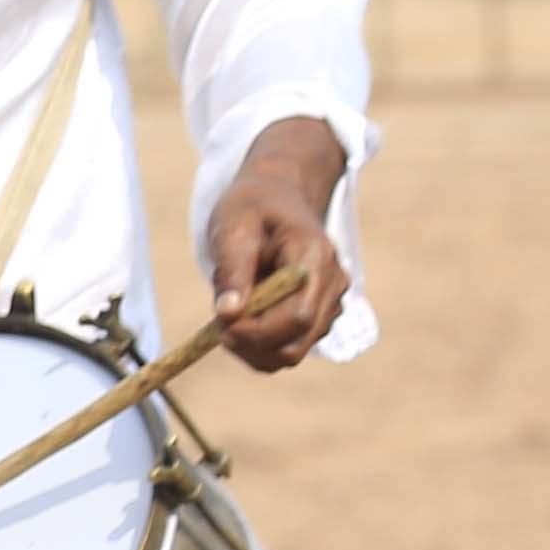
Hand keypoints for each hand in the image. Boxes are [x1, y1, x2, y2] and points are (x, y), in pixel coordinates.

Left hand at [201, 116, 351, 372]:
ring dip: (253, 348)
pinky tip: (239, 324)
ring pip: (293, 352)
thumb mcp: (233, 227)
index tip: (220, 324)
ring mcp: (329, 303)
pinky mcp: (317, 316)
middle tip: (216, 327)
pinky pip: (289, 347)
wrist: (276, 198)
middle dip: (251, 344)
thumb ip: (232, 269)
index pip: (297, 315)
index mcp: (316, 257)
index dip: (257, 330)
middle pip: (298, 340)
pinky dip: (259, 347)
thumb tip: (228, 313)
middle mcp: (332, 284)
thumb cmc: (252, 208)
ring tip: (227, 318)